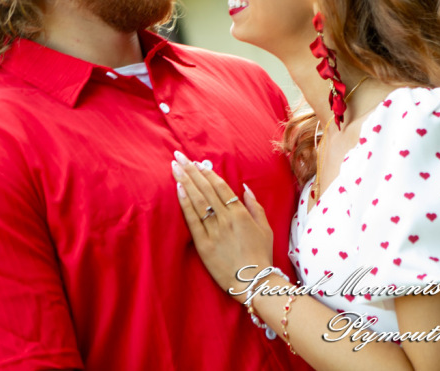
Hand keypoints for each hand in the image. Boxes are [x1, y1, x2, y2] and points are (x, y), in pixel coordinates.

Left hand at [171, 151, 275, 301]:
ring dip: (185, 182)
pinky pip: (193, 220)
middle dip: (191, 171)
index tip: (196, 162)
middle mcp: (226, 219)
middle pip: (206, 189)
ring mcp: (214, 231)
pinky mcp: (204, 245)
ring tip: (175, 167)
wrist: (255, 282)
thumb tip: (244, 188)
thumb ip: (254, 206)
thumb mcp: (265, 228)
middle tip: (179, 156)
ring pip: (198, 201)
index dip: (207, 173)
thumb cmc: (261, 255)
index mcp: (240, 214)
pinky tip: (178, 190)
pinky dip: (185, 204)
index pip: (220, 187)